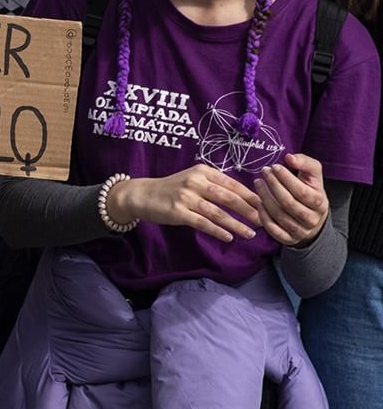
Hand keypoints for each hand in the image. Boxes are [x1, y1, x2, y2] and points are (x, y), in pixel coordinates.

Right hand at [105, 164, 261, 242]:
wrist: (143, 195)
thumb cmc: (172, 189)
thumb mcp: (193, 179)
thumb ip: (215, 185)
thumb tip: (245, 198)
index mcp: (202, 171)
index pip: (232, 184)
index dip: (251, 196)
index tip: (266, 206)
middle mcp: (195, 181)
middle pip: (229, 198)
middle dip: (249, 211)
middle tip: (263, 221)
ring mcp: (186, 197)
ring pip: (218, 212)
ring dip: (236, 224)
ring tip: (251, 233)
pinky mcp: (178, 212)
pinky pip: (203, 223)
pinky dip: (218, 230)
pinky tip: (229, 237)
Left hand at [254, 153, 328, 246]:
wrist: (314, 218)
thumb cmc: (310, 191)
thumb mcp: (314, 176)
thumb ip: (305, 163)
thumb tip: (289, 157)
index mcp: (320, 202)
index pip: (300, 191)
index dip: (285, 178)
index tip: (274, 167)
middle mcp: (312, 219)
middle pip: (287, 203)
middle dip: (273, 185)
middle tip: (263, 172)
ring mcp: (301, 231)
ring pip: (278, 215)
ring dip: (265, 197)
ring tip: (258, 183)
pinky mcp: (289, 239)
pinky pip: (273, 229)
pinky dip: (263, 216)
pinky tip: (259, 202)